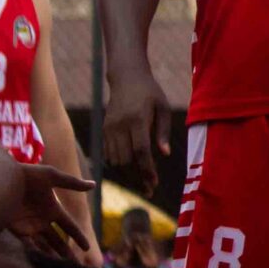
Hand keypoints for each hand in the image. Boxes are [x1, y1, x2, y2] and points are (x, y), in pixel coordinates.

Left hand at [10, 164, 96, 259]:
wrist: (3, 180)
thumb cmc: (28, 176)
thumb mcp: (52, 177)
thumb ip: (72, 184)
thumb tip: (94, 185)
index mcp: (53, 209)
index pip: (69, 226)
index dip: (78, 236)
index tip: (87, 248)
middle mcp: (43, 220)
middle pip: (58, 240)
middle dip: (66, 252)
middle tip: (74, 267)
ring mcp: (30, 226)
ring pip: (44, 246)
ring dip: (51, 257)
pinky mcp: (16, 231)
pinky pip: (28, 245)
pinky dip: (35, 255)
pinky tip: (42, 265)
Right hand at [102, 70, 170, 197]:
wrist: (126, 77)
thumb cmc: (150, 92)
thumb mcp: (163, 107)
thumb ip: (163, 131)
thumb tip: (164, 154)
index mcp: (137, 119)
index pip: (140, 151)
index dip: (146, 170)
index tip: (153, 183)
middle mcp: (120, 126)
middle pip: (125, 160)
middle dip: (137, 178)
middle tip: (149, 190)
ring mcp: (109, 129)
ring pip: (115, 161)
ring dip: (127, 175)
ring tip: (141, 183)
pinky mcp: (103, 130)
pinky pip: (108, 155)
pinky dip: (118, 166)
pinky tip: (129, 172)